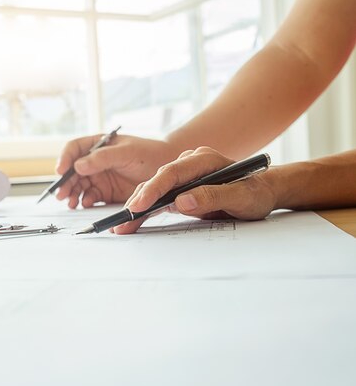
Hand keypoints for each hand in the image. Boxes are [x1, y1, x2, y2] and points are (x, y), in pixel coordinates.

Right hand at [55, 134, 178, 208]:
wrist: (167, 171)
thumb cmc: (148, 153)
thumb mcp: (125, 152)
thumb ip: (102, 158)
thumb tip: (78, 166)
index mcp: (97, 145)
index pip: (74, 149)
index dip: (65, 159)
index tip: (61, 171)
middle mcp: (94, 161)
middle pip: (72, 171)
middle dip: (65, 182)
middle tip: (62, 193)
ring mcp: (99, 177)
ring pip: (78, 185)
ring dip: (72, 193)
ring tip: (71, 202)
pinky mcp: (106, 192)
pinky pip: (90, 197)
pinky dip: (84, 201)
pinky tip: (85, 203)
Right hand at [113, 147, 277, 233]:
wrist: (264, 193)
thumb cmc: (257, 194)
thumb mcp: (242, 198)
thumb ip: (213, 197)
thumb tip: (182, 201)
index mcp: (203, 159)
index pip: (172, 172)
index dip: (154, 189)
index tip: (140, 205)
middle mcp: (189, 163)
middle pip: (158, 181)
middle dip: (139, 202)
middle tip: (123, 221)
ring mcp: (183, 176)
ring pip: (154, 190)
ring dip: (138, 208)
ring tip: (122, 226)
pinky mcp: (180, 189)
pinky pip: (159, 199)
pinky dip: (146, 211)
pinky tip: (132, 222)